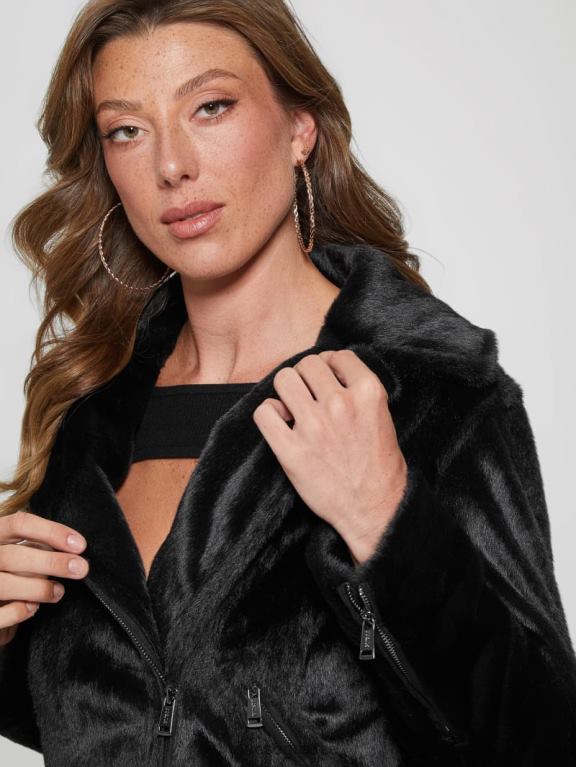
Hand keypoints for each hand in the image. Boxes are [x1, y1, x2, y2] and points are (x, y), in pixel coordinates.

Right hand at [0, 511, 89, 646]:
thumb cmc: (10, 575)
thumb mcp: (21, 555)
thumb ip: (38, 548)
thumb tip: (74, 550)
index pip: (19, 524)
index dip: (51, 532)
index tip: (79, 545)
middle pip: (13, 555)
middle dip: (51, 562)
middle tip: (80, 569)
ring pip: (3, 584)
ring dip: (38, 588)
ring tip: (58, 591)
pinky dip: (18, 611)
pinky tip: (33, 607)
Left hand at [252, 349, 407, 563]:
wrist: (375, 508)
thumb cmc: (379, 466)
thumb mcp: (381, 416)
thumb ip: (358, 391)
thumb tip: (329, 370)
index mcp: (368, 393)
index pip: (338, 355)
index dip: (329, 365)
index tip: (327, 378)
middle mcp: (340, 404)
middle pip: (307, 364)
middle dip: (305, 376)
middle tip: (307, 393)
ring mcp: (313, 426)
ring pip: (283, 380)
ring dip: (286, 391)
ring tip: (293, 407)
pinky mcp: (291, 450)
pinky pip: (264, 412)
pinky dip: (269, 414)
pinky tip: (280, 424)